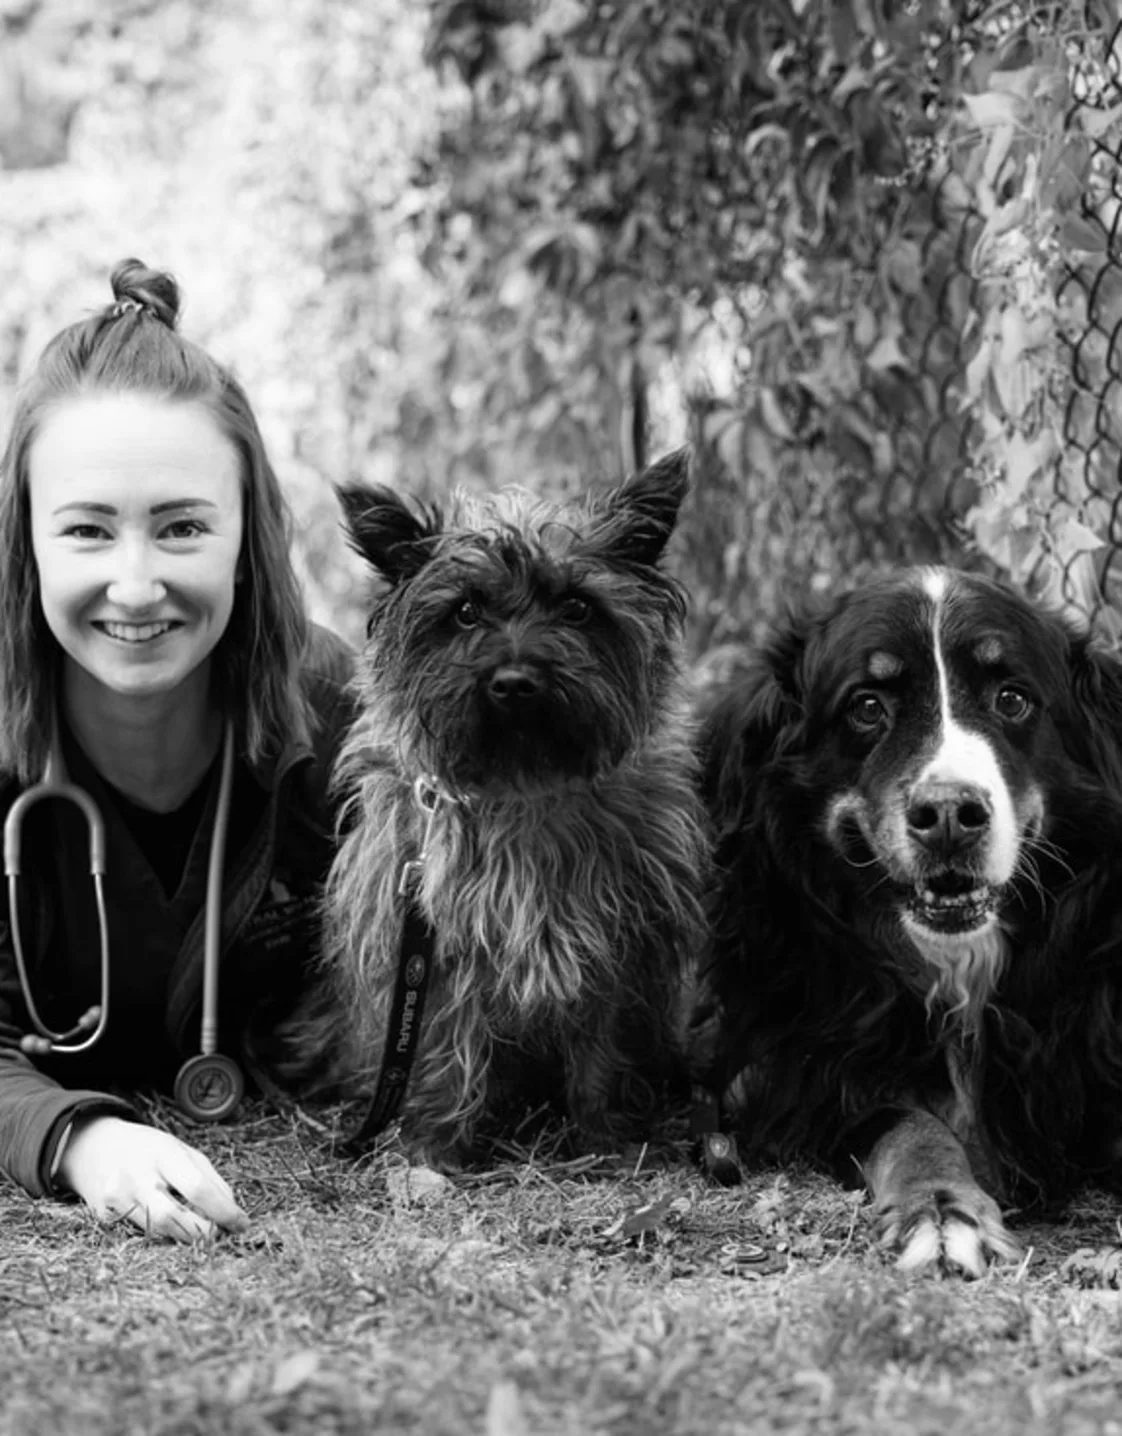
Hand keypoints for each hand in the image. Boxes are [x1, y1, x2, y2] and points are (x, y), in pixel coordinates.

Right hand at [57, 1115, 248, 1241]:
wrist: (96, 1148)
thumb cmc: (150, 1150)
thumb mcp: (184, 1151)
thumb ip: (211, 1180)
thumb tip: (233, 1213)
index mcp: (162, 1153)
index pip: (197, 1188)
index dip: (223, 1211)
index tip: (242, 1224)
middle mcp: (135, 1176)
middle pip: (173, 1218)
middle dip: (202, 1232)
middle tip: (221, 1234)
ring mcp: (116, 1199)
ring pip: (158, 1231)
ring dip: (186, 1236)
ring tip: (201, 1230)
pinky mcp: (104, 1217)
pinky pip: (143, 1234)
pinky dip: (164, 1235)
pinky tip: (173, 1227)